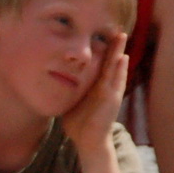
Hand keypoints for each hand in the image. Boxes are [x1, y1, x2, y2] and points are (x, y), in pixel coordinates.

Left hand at [60, 32, 127, 150]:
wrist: (88, 142)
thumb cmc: (79, 124)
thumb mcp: (71, 102)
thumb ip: (65, 92)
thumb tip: (50, 83)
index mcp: (95, 87)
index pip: (100, 65)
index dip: (102, 51)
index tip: (102, 35)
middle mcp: (105, 88)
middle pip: (110, 62)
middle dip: (114, 46)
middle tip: (117, 30)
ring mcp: (110, 93)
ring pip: (116, 68)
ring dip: (119, 52)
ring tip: (122, 37)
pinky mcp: (112, 100)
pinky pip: (117, 82)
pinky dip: (120, 70)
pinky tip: (123, 59)